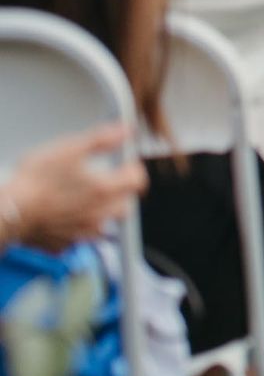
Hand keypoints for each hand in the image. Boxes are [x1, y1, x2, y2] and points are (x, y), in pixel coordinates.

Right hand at [3, 124, 146, 251]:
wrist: (6, 211)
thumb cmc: (34, 181)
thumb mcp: (70, 148)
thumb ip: (103, 139)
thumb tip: (126, 130)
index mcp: (105, 190)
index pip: (138, 180)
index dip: (132, 168)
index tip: (124, 163)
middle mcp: (99, 216)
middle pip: (126, 205)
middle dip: (121, 192)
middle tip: (107, 180)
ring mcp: (82, 234)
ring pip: (105, 224)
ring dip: (102, 212)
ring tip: (85, 199)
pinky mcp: (63, 244)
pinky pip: (80, 238)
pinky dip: (78, 228)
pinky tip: (65, 216)